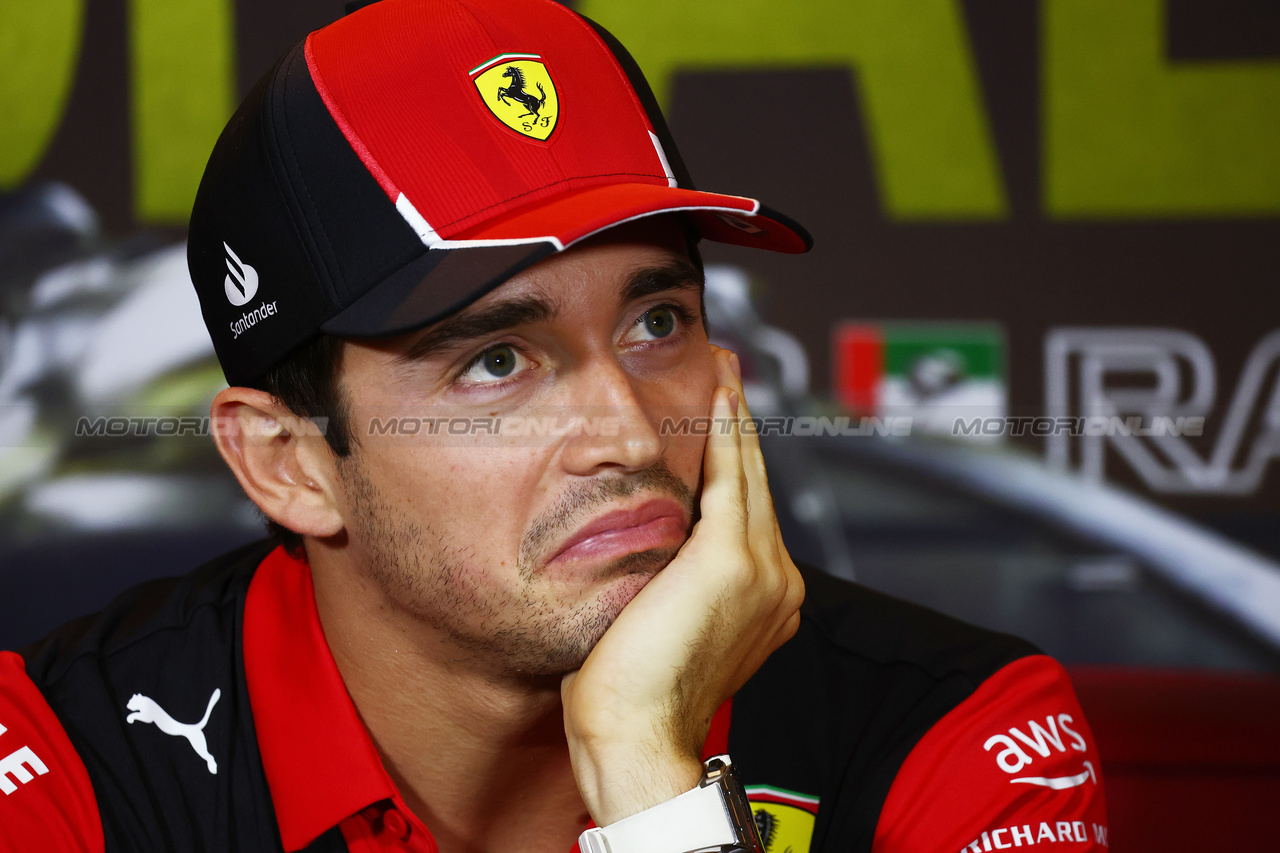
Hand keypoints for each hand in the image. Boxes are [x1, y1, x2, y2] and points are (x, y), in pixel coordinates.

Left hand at [561, 345, 804, 824]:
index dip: (738, 467)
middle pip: (756, 487)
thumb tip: (648, 557)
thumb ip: (671, 586)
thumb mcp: (659, 628)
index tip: (724, 425)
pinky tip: (719, 398)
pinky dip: (726, 433)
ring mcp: (763, 570)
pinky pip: (730, 477)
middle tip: (730, 378)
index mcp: (766, 603)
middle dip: (742, 429)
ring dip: (735, 420)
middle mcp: (778, 583)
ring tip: (724, 375)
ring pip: (747, 475)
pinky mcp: (731, 559)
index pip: (748, 517)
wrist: (635, 734)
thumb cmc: (632, 697)